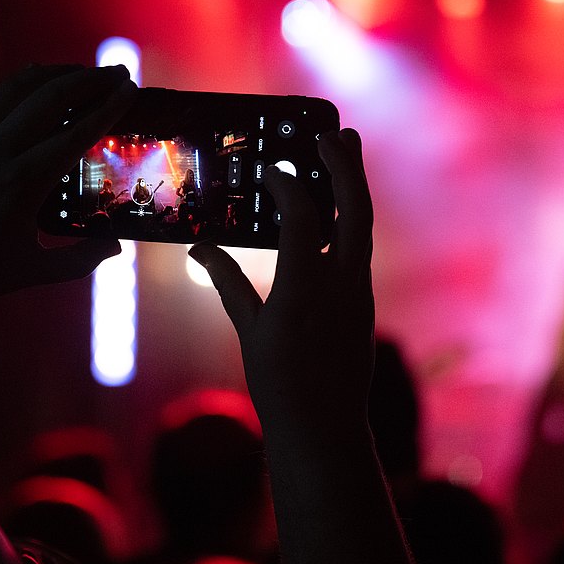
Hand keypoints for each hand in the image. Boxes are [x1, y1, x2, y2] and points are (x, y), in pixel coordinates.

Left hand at [0, 64, 138, 308]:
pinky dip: (25, 84)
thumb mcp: (29, 272)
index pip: (76, 132)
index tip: (130, 90)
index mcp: (22, 182)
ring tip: (83, 72)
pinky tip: (40, 87)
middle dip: (90, 79)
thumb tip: (115, 247)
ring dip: (58, 73)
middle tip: (117, 74)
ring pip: (21, 86)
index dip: (108, 107)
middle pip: (52, 96)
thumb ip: (79, 260)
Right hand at [191, 129, 374, 438]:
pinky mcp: (364, 303)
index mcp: (306, 288)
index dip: (286, 184)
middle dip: (345, 167)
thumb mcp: (250, 330)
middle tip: (333, 134)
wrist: (325, 429)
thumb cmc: (279, 384)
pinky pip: (359, 249)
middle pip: (354, 209)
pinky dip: (348, 220)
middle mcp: (342, 284)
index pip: (302, 216)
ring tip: (343, 152)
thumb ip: (227, 283)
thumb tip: (198, 249)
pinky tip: (335, 209)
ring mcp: (360, 293)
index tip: (271, 166)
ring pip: (363, 226)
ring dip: (353, 187)